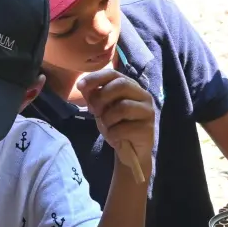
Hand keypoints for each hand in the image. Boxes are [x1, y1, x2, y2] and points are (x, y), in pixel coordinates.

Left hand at [78, 68, 155, 182]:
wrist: (130, 152)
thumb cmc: (117, 126)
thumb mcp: (102, 109)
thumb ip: (94, 96)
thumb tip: (82, 86)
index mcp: (131, 87)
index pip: (114, 74)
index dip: (95, 77)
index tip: (79, 86)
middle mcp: (143, 95)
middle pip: (121, 85)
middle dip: (102, 97)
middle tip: (94, 111)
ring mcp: (148, 111)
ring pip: (122, 107)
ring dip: (107, 119)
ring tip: (108, 127)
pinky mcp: (148, 129)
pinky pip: (124, 128)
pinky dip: (113, 134)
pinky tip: (116, 138)